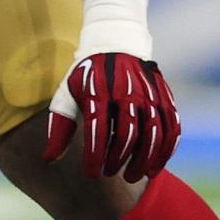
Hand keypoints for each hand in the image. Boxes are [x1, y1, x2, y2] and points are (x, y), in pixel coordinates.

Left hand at [44, 0, 180, 181]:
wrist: (117, 43)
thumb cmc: (87, 76)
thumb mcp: (67, 94)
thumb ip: (59, 128)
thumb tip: (47, 160)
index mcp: (98, 91)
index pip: (97, 129)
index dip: (94, 155)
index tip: (90, 174)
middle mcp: (126, 92)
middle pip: (127, 133)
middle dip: (118, 159)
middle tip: (109, 174)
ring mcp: (149, 94)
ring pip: (153, 134)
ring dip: (144, 160)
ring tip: (132, 176)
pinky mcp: (165, 98)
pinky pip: (172, 128)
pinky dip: (165, 151)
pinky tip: (155, 168)